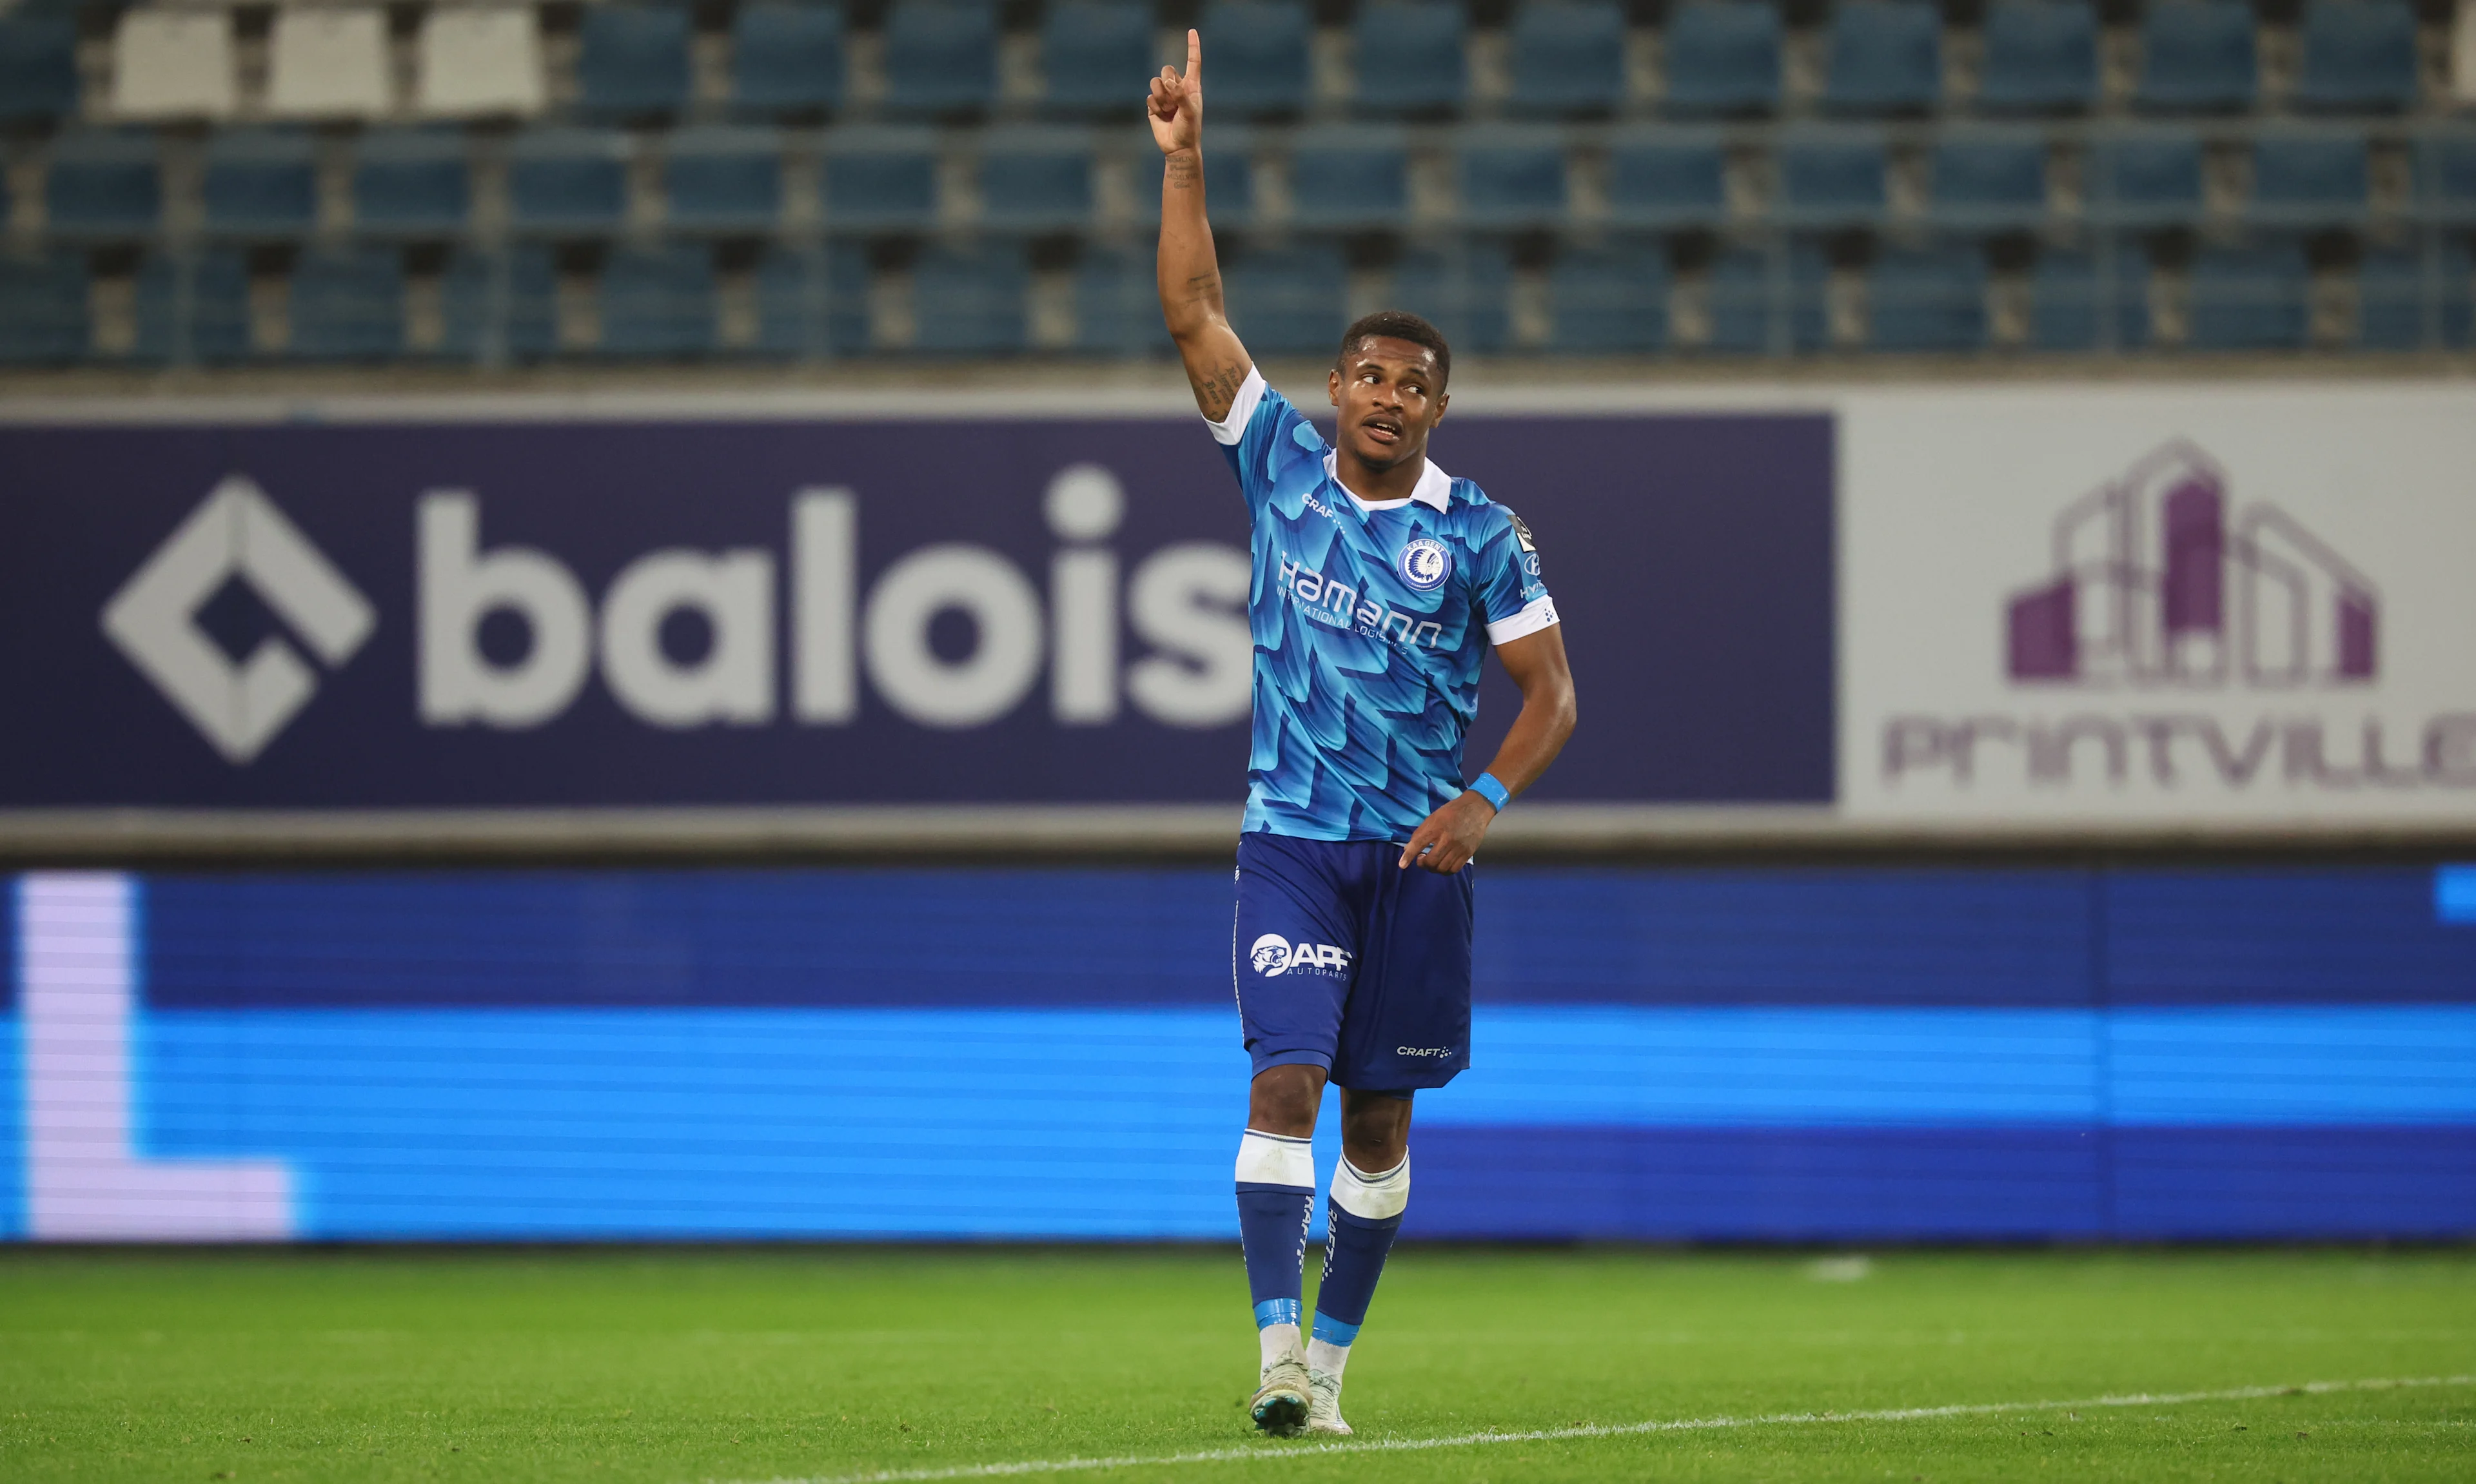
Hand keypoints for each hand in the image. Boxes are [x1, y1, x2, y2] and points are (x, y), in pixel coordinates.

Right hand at [1148, 29, 1201, 155]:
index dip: (1192, 46)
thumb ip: (1181, 96)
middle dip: (1167, 82)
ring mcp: (1165, 96)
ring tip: (1168, 111)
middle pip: (1166, 69)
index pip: (1193, 62)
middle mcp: (1178, 88)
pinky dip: (1155, 108)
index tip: (1191, 31)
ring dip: (1161, 98)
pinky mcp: (1154, 105)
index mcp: (1192, 86)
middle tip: (1173, 101)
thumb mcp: (1190, 113)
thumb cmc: (1189, 130)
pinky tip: (1162, 117)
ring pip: (1155, 83)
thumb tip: (1169, 82)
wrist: (1178, 148)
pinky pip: (1149, 97)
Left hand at [1397, 791, 1495, 874]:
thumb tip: (1407, 849)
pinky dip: (1445, 871)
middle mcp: (1448, 838)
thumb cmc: (1451, 812)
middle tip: (1421, 859)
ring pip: (1442, 868)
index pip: (1419, 843)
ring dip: (1433, 869)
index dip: (1409, 856)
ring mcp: (1459, 847)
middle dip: (1422, 864)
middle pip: (1432, 861)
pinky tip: (1442, 865)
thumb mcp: (1433, 817)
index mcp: (1437, 826)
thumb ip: (1420, 833)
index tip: (1402, 865)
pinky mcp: (1468, 853)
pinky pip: (1454, 869)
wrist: (1475, 809)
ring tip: (1431, 863)